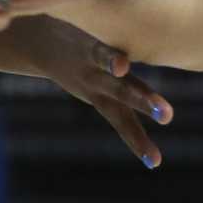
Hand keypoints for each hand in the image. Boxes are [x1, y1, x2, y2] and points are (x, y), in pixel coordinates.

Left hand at [23, 17, 173, 170]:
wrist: (34, 38)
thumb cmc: (70, 56)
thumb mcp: (94, 71)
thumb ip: (116, 76)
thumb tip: (135, 78)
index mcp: (105, 94)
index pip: (125, 123)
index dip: (139, 142)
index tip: (156, 164)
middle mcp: (100, 83)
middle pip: (126, 98)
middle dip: (147, 107)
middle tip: (169, 117)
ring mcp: (93, 65)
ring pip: (116, 80)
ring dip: (133, 89)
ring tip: (140, 88)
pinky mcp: (87, 44)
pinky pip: (101, 54)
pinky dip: (111, 61)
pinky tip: (121, 66)